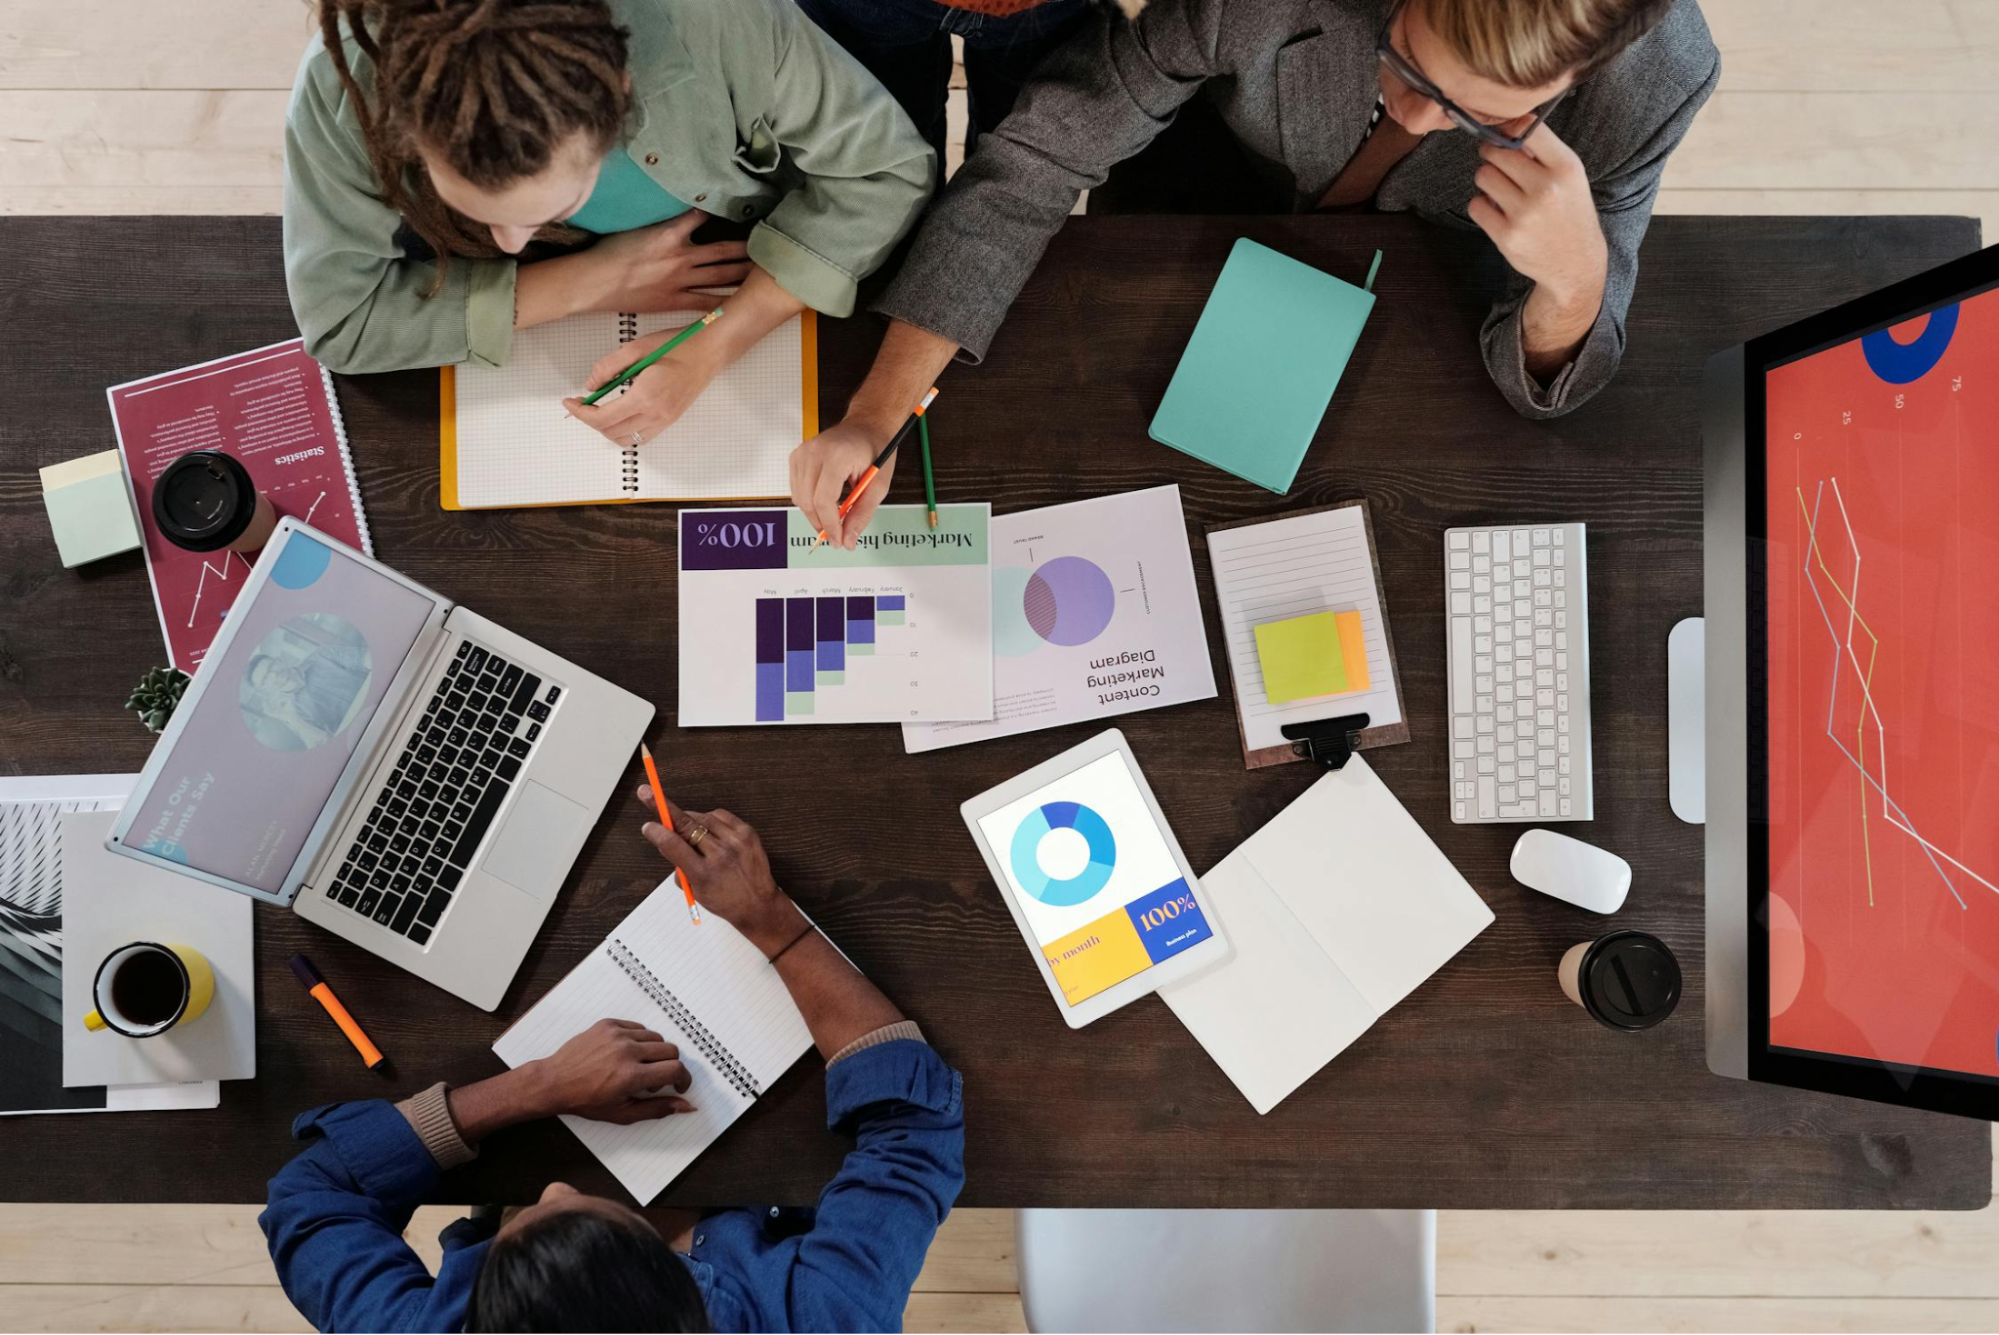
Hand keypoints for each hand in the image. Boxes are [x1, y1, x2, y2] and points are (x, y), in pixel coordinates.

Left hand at [529, 1017, 695, 1123]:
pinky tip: (626, 1054)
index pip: (675, 1069)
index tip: (679, 1085)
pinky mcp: (609, 1024)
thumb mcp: (623, 1113)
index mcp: (631, 1076)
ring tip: (638, 1067)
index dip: (683, 1079)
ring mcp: (617, 1035)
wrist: (555, 1082)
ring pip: (656, 1038)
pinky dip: (639, 1041)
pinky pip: (638, 1028)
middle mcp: (626, 1052)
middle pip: (670, 1050)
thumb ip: (658, 1109)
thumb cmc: (586, 1101)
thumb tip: (687, 1105)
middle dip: (669, 1067)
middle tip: (653, 1080)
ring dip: (654, 1053)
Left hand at [562, 332, 720, 446]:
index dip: (580, 413)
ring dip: (607, 429)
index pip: (603, 417)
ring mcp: (664, 420)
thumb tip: (591, 385)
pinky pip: (641, 438)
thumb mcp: (637, 347)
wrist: (709, 351)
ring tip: (599, 411)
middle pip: (611, 431)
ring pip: (625, 440)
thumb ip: (609, 366)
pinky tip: (620, 415)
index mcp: (645, 395)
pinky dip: (624, 432)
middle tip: (581, 404)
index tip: (570, 402)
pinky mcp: (670, 420)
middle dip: (590, 420)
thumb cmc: (679, 345)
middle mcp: (655, 413)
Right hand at [583, 212, 749, 313]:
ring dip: (743, 272)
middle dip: (747, 247)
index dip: (724, 213)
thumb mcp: (637, 226)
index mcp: (669, 232)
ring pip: (721, 275)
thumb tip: (680, 212)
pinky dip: (725, 301)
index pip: (704, 216)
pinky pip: (706, 302)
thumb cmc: (608, 252)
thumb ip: (661, 221)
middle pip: (723, 250)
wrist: (592, 282)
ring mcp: (680, 280)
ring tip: (762, 270)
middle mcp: (680, 256)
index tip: (742, 209)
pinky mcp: (674, 300)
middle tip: (767, 244)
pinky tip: (741, 301)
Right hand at [636, 789, 805, 952]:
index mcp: (703, 874)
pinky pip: (721, 815)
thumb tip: (666, 839)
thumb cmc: (724, 900)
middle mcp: (720, 856)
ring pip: (702, 818)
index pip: (673, 846)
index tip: (647, 825)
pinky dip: (709, 818)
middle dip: (663, 807)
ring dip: (689, 819)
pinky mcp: (747, 833)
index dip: (657, 832)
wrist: (758, 904)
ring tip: (688, 830)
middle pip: (686, 825)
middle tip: (647, 792)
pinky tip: (708, 828)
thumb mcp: (695, 891)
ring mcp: (736, 842)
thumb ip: (679, 866)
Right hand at [789, 415, 897, 549]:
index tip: (839, 541)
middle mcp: (814, 452)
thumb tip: (848, 540)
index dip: (830, 525)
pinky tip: (825, 502)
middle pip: (808, 501)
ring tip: (834, 518)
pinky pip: (796, 489)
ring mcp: (802, 452)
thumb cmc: (875, 450)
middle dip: (822, 524)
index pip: (823, 499)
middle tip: (838, 537)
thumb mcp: (879, 485)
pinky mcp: (796, 456)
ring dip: (815, 515)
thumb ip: (862, 514)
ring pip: (799, 498)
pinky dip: (809, 502)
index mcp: (836, 456)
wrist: (866, 425)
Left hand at [1467, 123, 1606, 313]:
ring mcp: (1524, 213)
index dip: (1508, 128)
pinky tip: (1497, 211)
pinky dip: (1482, 206)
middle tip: (1499, 164)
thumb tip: (1504, 126)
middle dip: (1493, 155)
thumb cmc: (1570, 212)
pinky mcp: (1506, 235)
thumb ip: (1543, 151)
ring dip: (1487, 181)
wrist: (1575, 262)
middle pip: (1497, 153)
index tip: (1504, 135)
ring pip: (1483, 176)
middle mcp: (1546, 188)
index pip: (1528, 129)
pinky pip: (1476, 205)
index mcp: (1566, 167)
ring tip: (1502, 190)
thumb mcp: (1570, 176)